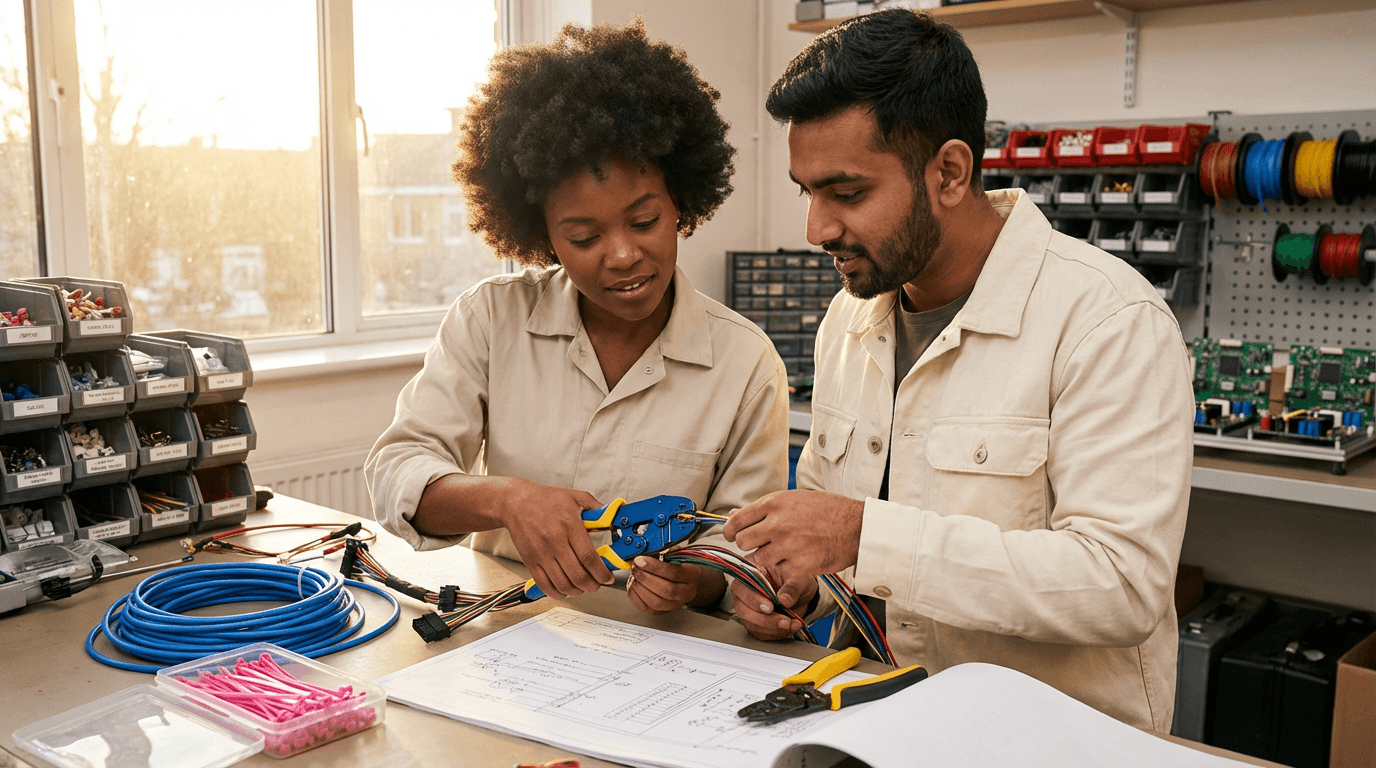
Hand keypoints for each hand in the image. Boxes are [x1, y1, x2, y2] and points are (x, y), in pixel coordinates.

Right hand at [497, 480, 614, 599]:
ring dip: (577, 591)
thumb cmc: (545, 499)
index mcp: (569, 525)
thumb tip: (612, 515)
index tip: (608, 577)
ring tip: (583, 587)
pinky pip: (544, 584)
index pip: (589, 557)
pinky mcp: (530, 561)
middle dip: (592, 585)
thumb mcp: (575, 497)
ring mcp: (541, 553)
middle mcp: (555, 541)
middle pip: (577, 575)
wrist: (516, 502)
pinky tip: (565, 590)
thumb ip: (596, 507)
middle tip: (597, 584)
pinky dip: (557, 593)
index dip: (601, 572)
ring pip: (562, 583)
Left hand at [626, 557, 724, 615]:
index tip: (640, 560)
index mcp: (692, 575)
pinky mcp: (662, 612)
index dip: (654, 567)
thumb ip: (662, 554)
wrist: (683, 581)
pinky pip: (646, 608)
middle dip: (645, 577)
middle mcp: (686, 593)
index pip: (674, 573)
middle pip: (666, 590)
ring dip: (640, 587)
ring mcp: (675, 604)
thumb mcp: (675, 555)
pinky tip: (633, 586)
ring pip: (655, 602)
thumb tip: (643, 553)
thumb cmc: (677, 565)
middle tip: (635, 567)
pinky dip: (635, 596)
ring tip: (634, 576)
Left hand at [723, 489, 863, 596]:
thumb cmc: (830, 510)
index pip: (738, 520)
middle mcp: (778, 525)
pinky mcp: (801, 567)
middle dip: (749, 546)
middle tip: (760, 547)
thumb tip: (737, 514)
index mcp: (775, 504)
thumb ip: (768, 508)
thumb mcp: (795, 498)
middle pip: (743, 542)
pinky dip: (782, 591)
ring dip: (767, 562)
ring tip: (781, 558)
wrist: (858, 526)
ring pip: (759, 561)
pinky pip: (781, 584)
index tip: (732, 536)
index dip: (731, 531)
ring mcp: (789, 547)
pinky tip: (783, 591)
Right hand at [730, 572, 817, 640]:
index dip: (753, 599)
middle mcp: (746, 591)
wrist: (802, 592)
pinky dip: (776, 633)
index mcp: (751, 573)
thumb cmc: (796, 578)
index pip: (742, 587)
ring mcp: (749, 608)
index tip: (770, 607)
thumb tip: (784, 600)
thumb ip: (792, 587)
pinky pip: (761, 633)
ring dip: (773, 628)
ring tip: (791, 624)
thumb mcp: (798, 577)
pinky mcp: (756, 622)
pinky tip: (789, 627)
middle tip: (784, 621)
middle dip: (765, 619)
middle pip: (743, 609)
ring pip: (752, 624)